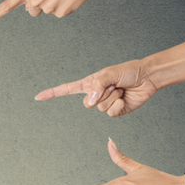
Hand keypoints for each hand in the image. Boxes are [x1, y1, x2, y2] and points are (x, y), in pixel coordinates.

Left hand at [0, 0, 96, 27]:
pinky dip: (64, 6)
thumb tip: (30, 6)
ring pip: (45, 11)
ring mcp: (46, 9)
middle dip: (38, 4)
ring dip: (52, 3)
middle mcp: (34, 0)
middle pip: (32, 10)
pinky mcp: (59, 14)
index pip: (6, 6)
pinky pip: (58, 13)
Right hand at [35, 60, 158, 116]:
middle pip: (88, 103)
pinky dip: (119, 105)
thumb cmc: (128, 71)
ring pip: (101, 108)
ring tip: (121, 90)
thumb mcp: (109, 73)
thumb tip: (89, 102)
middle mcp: (95, 95)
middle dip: (102, 94)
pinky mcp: (115, 112)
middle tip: (114, 85)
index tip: (38, 97)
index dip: (52, 93)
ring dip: (113, 98)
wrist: (147, 78)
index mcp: (90, 84)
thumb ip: (96, 86)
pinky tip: (125, 98)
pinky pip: (111, 114)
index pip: (66, 89)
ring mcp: (105, 104)